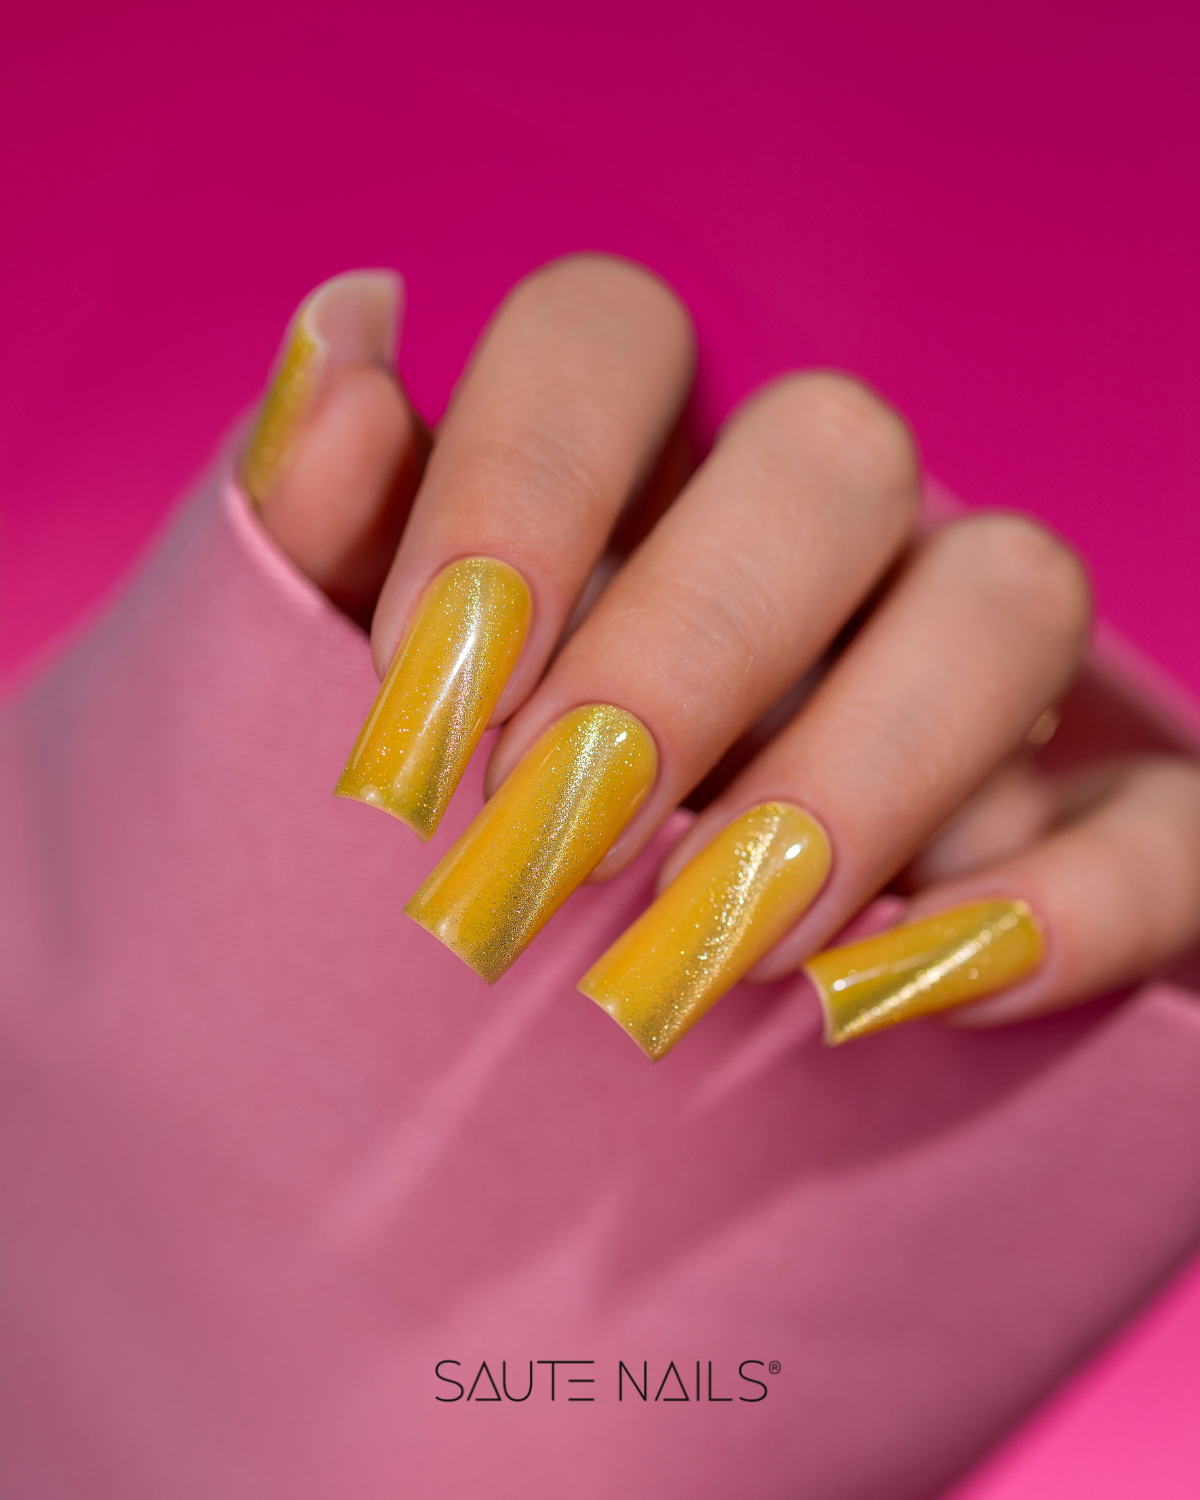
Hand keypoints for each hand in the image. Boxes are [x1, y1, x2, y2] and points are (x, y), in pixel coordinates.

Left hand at [243, 257, 1199, 1057]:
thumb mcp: (374, 702)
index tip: (418, 710)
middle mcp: (815, 545)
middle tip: (548, 839)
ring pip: (1014, 592)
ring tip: (708, 950)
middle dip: (686, 646)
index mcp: (633, 478)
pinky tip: (897, 1000)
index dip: (515, 490)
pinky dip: (1063, 905)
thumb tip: (345, 337)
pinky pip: (1166, 819)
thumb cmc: (459, 855)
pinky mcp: (1098, 825)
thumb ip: (330, 530)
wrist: (573, 1062)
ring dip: (858, 771)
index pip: (609, 335)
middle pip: (832, 449)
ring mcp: (972, 676)